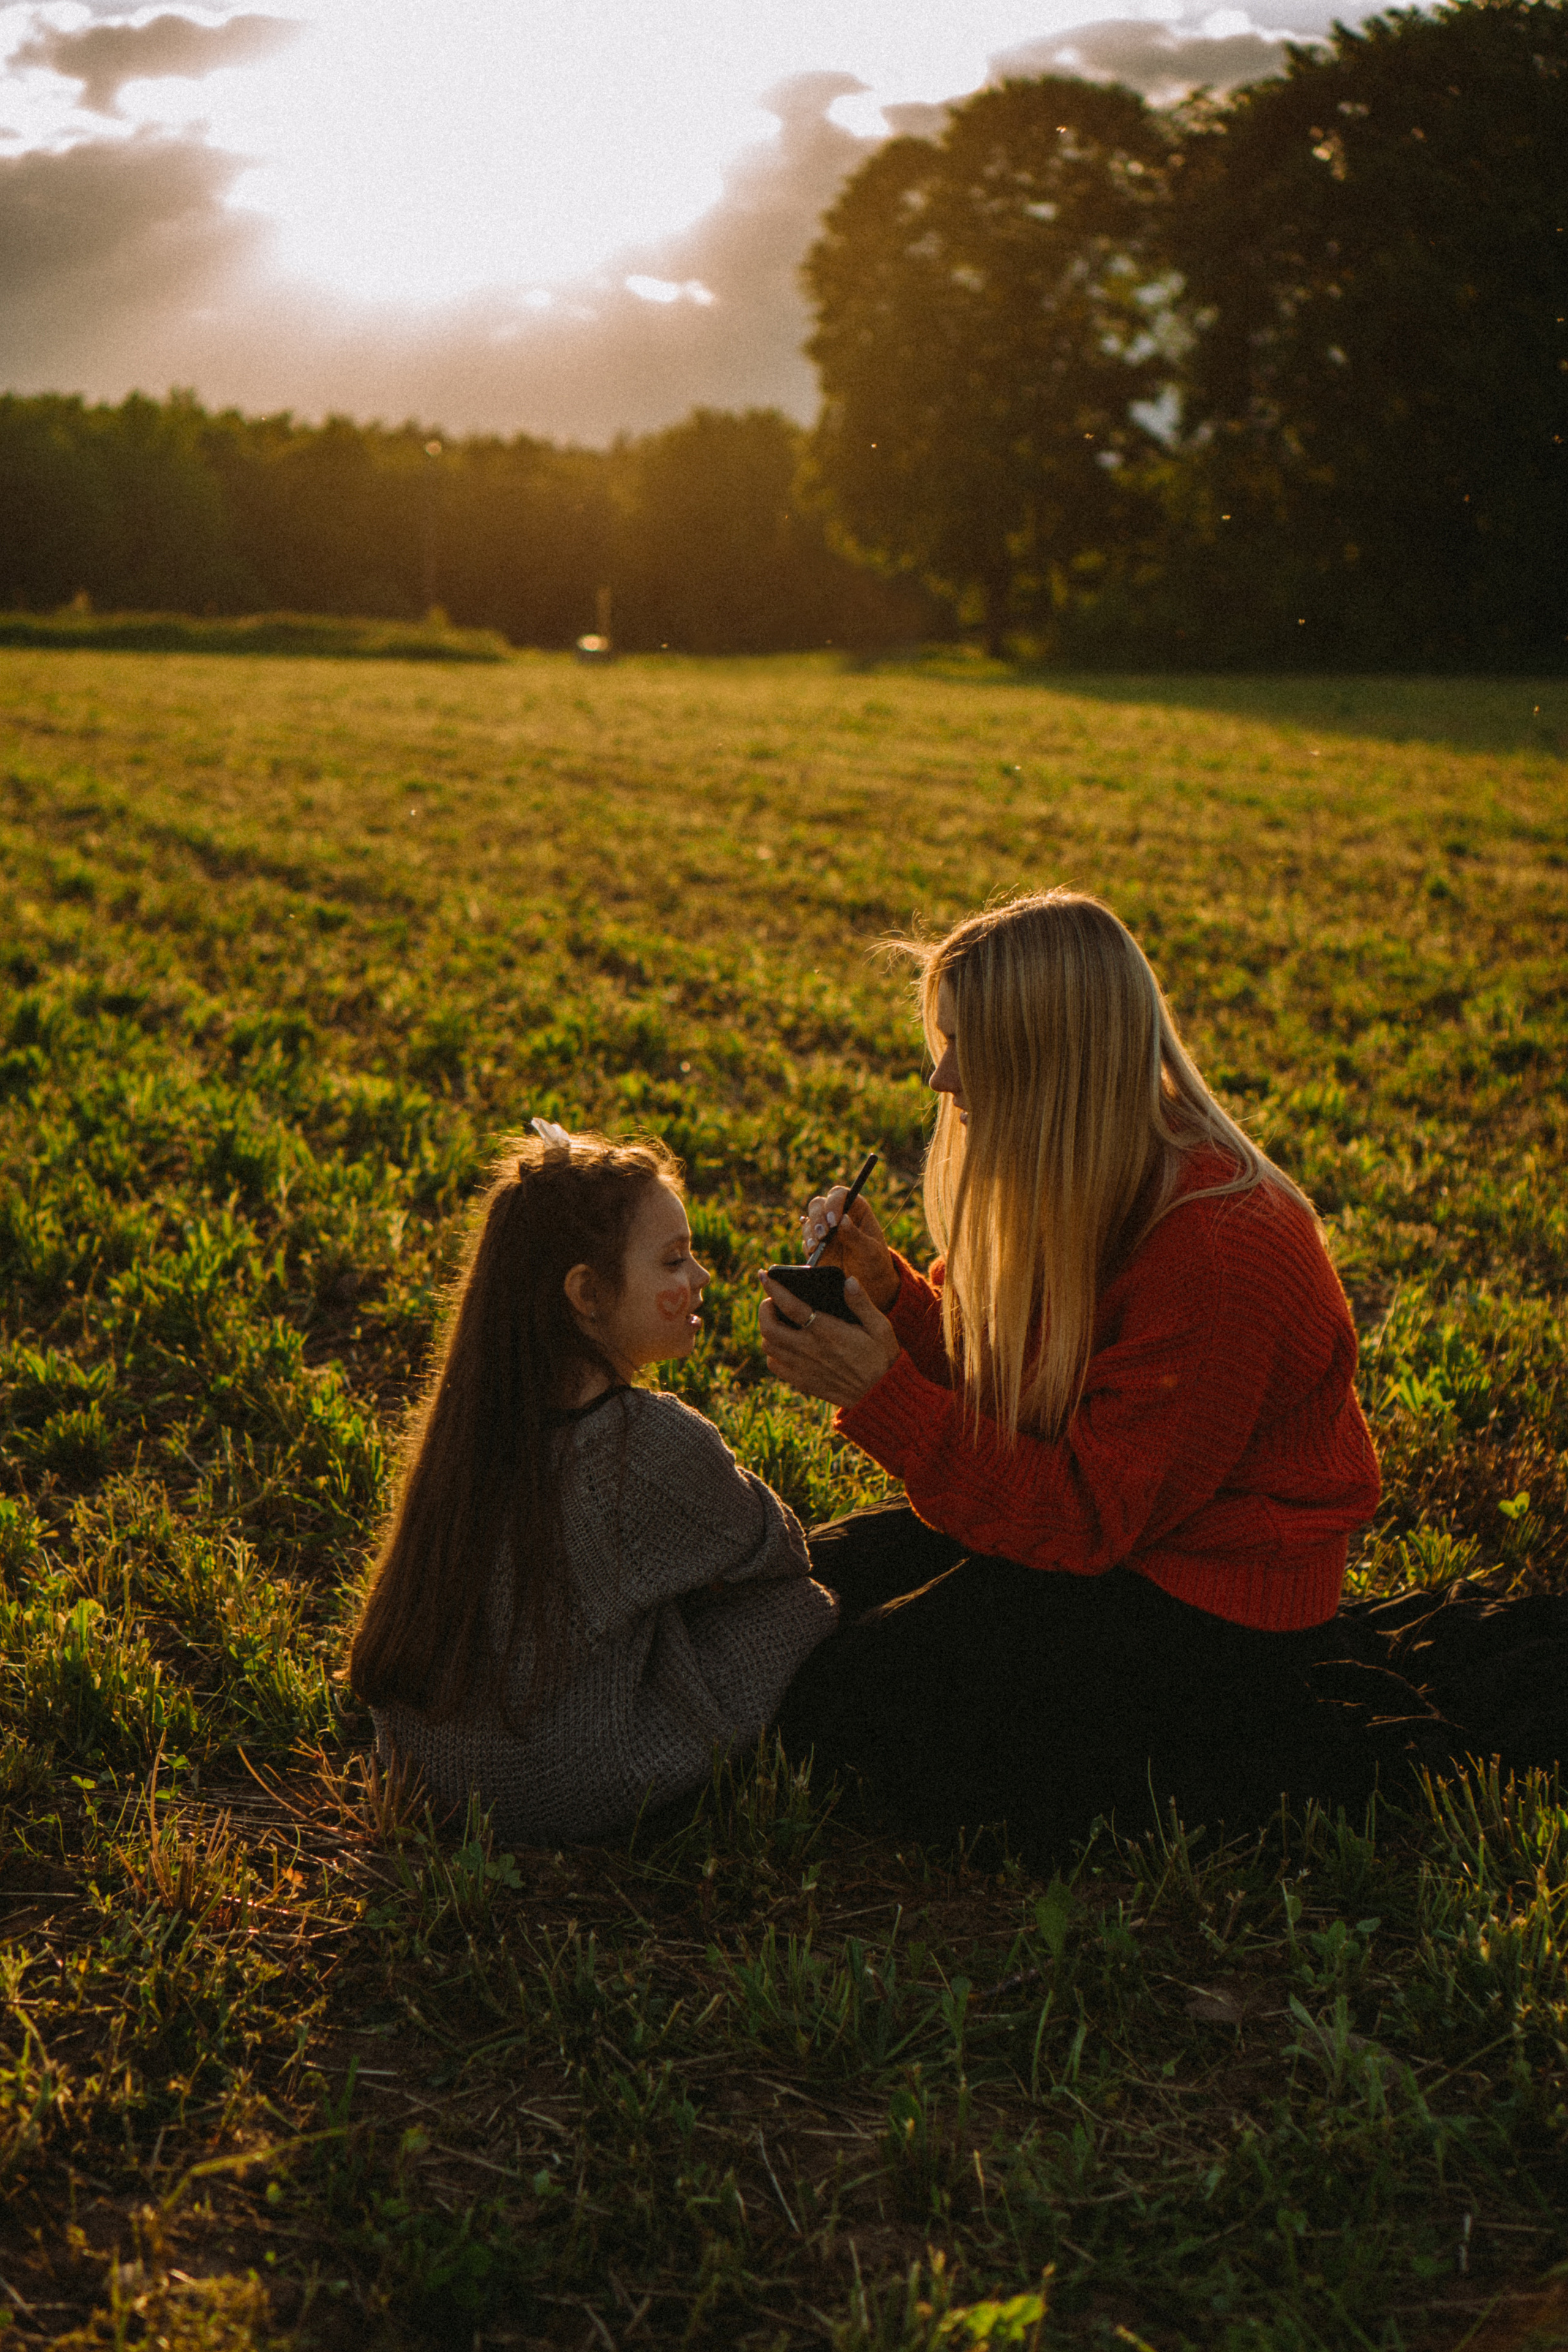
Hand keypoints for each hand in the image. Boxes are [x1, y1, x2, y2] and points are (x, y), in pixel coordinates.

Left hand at [760, 1273, 899, 1407]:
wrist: (879, 1394)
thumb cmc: (881, 1357)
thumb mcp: (879, 1326)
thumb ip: (861, 1302)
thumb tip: (848, 1280)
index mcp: (827, 1332)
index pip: (790, 1306)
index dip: (774, 1288)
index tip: (763, 1275)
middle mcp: (809, 1349)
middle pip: (769, 1327)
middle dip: (765, 1309)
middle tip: (773, 1300)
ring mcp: (802, 1368)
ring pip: (768, 1346)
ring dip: (767, 1329)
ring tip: (778, 1320)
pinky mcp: (802, 1381)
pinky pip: (774, 1365)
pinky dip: (772, 1352)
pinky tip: (784, 1344)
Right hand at [799, 1187, 899, 1311]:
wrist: (868, 1285)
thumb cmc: (874, 1263)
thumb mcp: (870, 1250)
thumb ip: (856, 1235)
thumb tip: (842, 1219)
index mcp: (856, 1209)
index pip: (840, 1194)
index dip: (833, 1203)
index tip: (834, 1221)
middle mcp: (838, 1215)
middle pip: (818, 1204)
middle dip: (817, 1217)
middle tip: (824, 1234)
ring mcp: (825, 1230)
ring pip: (809, 1220)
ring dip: (811, 1231)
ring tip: (817, 1246)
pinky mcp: (816, 1245)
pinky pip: (806, 1240)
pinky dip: (808, 1244)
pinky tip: (814, 1252)